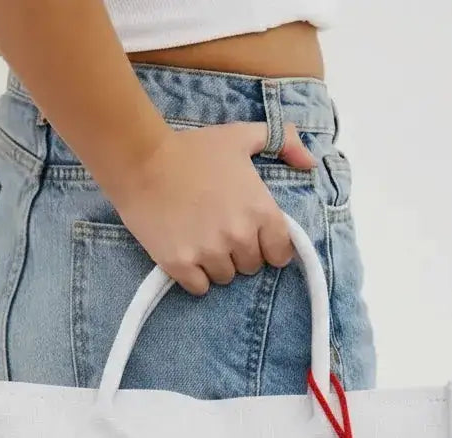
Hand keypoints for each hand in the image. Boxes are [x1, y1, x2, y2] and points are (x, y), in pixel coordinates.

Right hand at [105, 122, 315, 294]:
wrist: (142, 159)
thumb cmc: (193, 148)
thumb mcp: (242, 136)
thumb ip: (283, 141)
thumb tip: (309, 162)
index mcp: (261, 210)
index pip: (280, 254)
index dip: (266, 246)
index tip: (250, 235)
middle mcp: (240, 236)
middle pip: (251, 267)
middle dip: (239, 253)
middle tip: (218, 230)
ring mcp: (210, 253)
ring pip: (225, 278)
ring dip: (215, 264)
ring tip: (199, 238)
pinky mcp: (181, 265)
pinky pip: (199, 288)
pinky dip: (193, 276)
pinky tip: (185, 253)